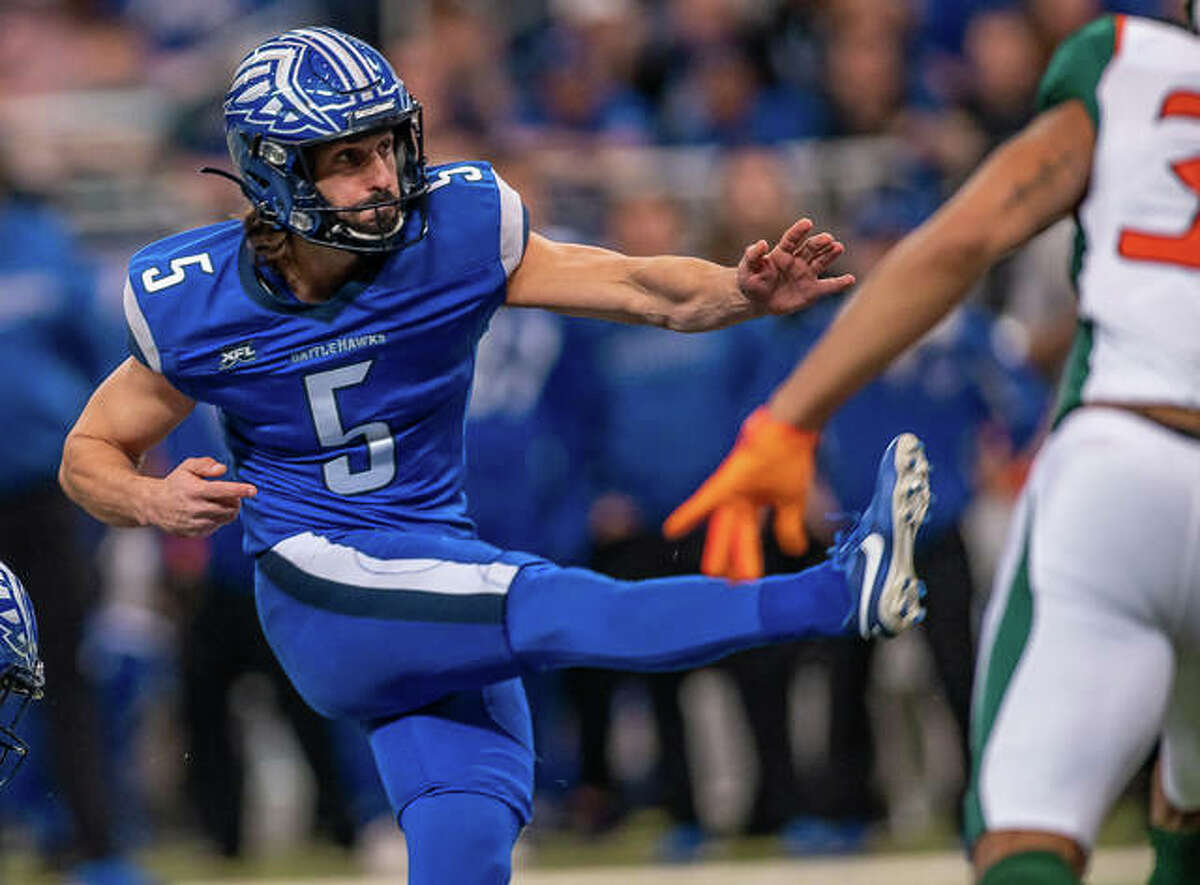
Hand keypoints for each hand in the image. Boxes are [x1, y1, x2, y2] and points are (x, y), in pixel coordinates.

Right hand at [141, 457, 256, 536]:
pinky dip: (218, 519)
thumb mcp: (187, 467)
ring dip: (229, 510)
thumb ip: (205, 464)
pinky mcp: (193, 533)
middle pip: (228, 507)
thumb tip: (222, 469)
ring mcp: (194, 523)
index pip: (222, 491)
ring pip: (224, 519)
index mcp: (194, 490)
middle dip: (236, 501)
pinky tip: (209, 512)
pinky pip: (216, 527)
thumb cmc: (176, 483)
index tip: (253, 490)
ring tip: (222, 502)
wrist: (153, 505)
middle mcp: (194, 508)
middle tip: (233, 496)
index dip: (239, 490)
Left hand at [663, 408, 817, 580]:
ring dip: (719, 549)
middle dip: (732, 559)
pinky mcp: (728, 479)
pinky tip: (671, 531)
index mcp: (756, 502)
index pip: (750, 535)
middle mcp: (740, 497)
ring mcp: (732, 488)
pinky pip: (705, 500)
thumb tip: (794, 551)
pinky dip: (689, 515)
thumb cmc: (790, 456)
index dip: (748, 557)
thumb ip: (788, 524)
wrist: (792, 426)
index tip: (748, 581)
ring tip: (712, 574)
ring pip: (723, 525)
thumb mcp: (792, 499)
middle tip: (729, 585)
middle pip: (734, 534)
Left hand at [737, 218, 854, 315]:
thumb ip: (753, 255)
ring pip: (821, 262)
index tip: (807, 223)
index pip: (792, 239)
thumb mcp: (747, 268)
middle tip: (827, 239)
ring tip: (838, 247)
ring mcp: (807, 274)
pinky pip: (828, 286)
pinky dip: (839, 283)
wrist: (756, 300)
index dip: (799, 231)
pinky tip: (850, 280)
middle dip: (819, 243)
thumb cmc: (751, 281)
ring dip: (831, 254)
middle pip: (811, 248)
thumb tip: (762, 243)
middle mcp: (798, 260)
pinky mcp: (812, 290)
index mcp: (782, 253)